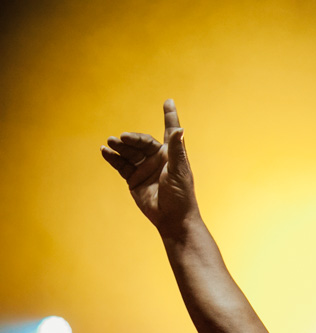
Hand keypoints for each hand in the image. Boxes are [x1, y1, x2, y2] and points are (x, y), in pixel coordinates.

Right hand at [101, 100, 198, 230]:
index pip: (169, 131)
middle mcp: (157, 158)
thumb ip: (175, 149)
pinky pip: (121, 164)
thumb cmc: (181, 194)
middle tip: (122, 138)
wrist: (171, 218)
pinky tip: (104, 151)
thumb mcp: (179, 170)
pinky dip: (112, 158)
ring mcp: (144, 168)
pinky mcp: (133, 178)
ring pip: (129, 152)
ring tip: (110, 142)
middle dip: (131, 139)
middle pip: (141, 142)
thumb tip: (179, 129)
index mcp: (171, 154)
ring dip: (119, 147)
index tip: (169, 102)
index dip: (169, 116)